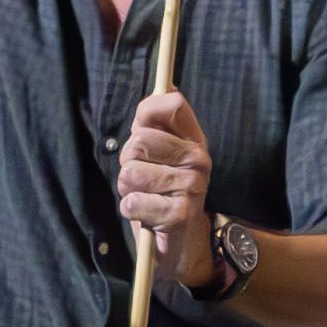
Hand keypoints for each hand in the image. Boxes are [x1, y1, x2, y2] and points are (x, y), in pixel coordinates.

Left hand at [116, 84, 214, 283]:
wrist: (179, 242)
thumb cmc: (160, 190)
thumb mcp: (156, 153)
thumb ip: (153, 120)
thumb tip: (166, 85)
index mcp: (193, 139)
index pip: (171, 104)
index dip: (147, 114)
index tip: (143, 131)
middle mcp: (199, 159)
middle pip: (140, 140)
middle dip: (128, 161)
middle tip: (142, 177)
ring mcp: (193, 187)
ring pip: (131, 173)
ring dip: (128, 189)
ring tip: (144, 196)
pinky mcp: (180, 214)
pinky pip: (133, 203)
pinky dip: (131, 210)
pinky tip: (146, 215)